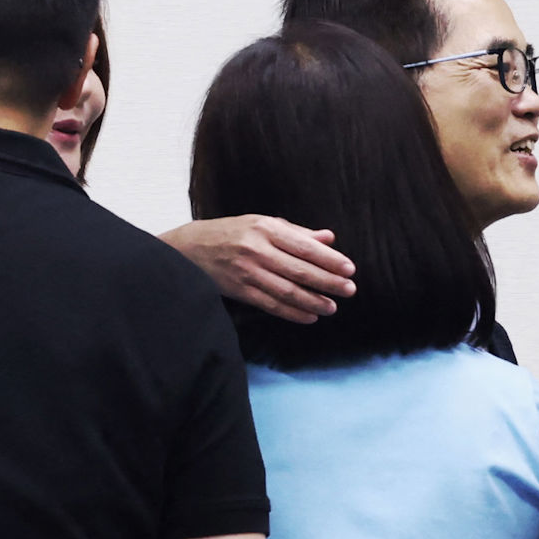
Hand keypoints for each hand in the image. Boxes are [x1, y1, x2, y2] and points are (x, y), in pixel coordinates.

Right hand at [168, 215, 354, 324]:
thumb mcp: (260, 223)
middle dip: (328, 282)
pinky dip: (293, 313)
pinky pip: (271, 305)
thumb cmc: (229, 232)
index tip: (349, 269)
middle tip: (349, 290)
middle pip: (300, 270)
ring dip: (314, 301)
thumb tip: (329, 238)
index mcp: (265, 228)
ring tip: (332, 307)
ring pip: (288, 291)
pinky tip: (310, 316)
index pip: (305, 246)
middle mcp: (257, 250)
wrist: (188, 248)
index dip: (330, 260)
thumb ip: (296, 232)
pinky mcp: (239, 291)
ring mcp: (247, 272)